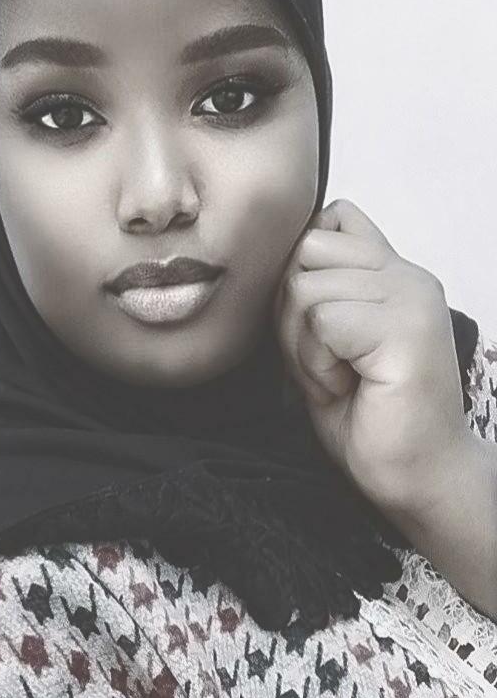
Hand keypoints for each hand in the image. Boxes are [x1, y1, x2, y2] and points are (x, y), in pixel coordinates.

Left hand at [272, 199, 472, 525]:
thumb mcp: (326, 342)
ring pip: (305, 286)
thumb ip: (313, 294)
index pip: (330, 220)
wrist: (414, 477)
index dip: (302, 274)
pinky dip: (317, 362)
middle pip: (305, 251)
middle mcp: (407, 275)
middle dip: (294, 314)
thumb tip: (281, 253)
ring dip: (305, 345)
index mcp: (392, 273)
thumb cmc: (367, 416)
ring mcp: (411, 297)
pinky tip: (348, 385)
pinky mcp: (406, 328)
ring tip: (342, 376)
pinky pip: (321, 318)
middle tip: (330, 361)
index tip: (323, 332)